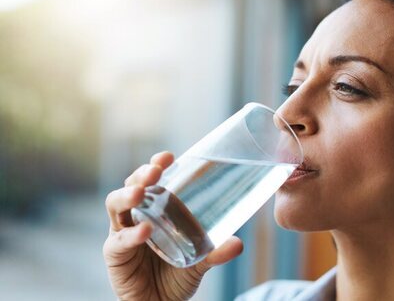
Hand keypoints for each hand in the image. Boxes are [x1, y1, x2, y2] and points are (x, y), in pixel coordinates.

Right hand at [103, 151, 243, 300]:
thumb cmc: (176, 276)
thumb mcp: (200, 261)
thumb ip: (216, 252)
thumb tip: (239, 243)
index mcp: (154, 210)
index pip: (152, 181)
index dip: (156, 165)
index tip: (169, 156)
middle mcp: (135, 216)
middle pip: (131, 186)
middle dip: (141, 175)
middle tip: (155, 171)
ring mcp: (121, 233)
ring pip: (115, 205)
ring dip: (127, 195)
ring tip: (141, 192)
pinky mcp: (114, 254)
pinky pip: (118, 241)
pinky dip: (131, 235)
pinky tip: (145, 231)